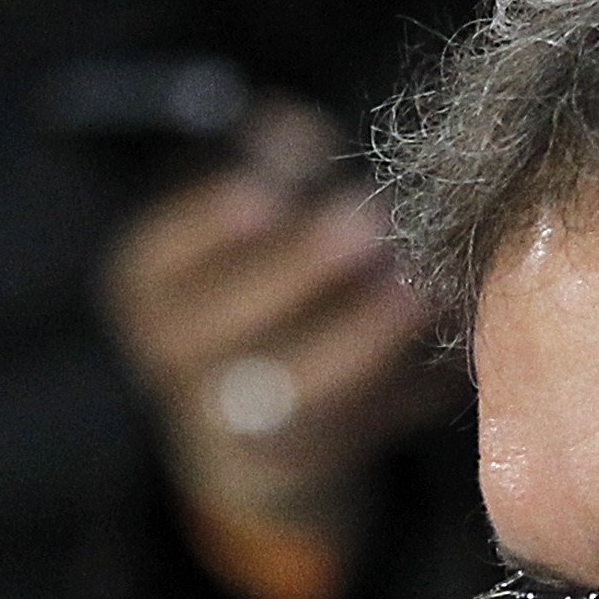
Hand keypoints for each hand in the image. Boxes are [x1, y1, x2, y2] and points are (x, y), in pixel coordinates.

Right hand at [100, 100, 440, 598]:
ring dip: (363, 337)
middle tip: (372, 220)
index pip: (158, 258)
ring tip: (423, 287)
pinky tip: (450, 349)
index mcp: (148, 292)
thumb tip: (290, 129)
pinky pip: (357, 428)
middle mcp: (175, 366)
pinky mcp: (301, 469)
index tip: (269, 190)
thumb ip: (266, 176)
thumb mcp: (241, 229)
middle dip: (301, 271)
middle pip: (224, 327)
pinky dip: (408, 388)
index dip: (209, 223)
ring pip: (293, 391)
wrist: (248, 433)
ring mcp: (233, 429)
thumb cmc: (257, 287)